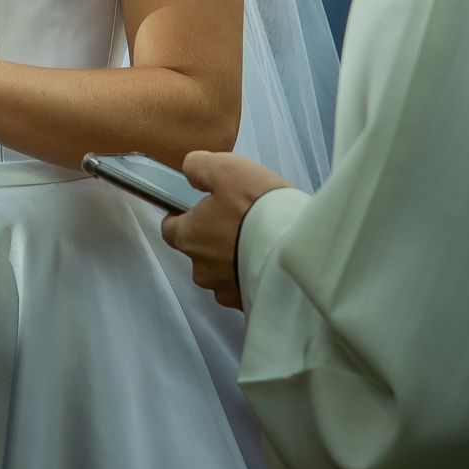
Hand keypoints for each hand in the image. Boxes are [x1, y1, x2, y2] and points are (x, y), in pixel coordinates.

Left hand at [160, 151, 292, 310]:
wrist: (298, 247)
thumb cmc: (259, 209)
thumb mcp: (226, 169)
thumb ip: (199, 167)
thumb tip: (190, 170)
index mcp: (189, 237)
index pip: (170, 229)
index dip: (181, 217)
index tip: (194, 208)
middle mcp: (202, 269)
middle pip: (198, 252)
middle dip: (213, 238)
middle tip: (237, 220)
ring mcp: (226, 289)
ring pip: (221, 273)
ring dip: (233, 259)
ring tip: (256, 240)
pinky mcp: (250, 302)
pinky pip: (244, 288)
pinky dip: (252, 275)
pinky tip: (267, 259)